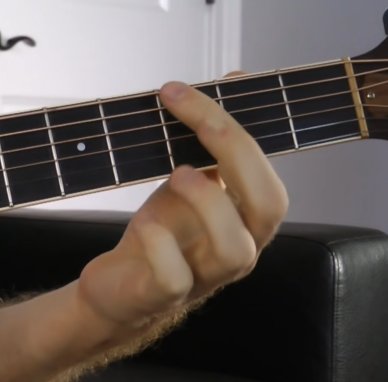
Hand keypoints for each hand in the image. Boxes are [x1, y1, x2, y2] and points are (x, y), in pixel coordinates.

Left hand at [76, 73, 287, 326]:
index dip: (236, 130)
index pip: (266, 174)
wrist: (118, 290)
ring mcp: (205, 277)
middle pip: (268, 207)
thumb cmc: (159, 238)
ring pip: (234, 250)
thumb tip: (232, 80)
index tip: (186, 94)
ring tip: (176, 174)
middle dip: (234, 153)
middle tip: (190, 119)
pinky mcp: (164, 296)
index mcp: (246, 220)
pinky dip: (158, 244)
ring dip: (207, 201)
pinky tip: (143, 223)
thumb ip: (209, 143)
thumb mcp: (185, 183)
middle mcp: (238, 249)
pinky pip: (174, 277)